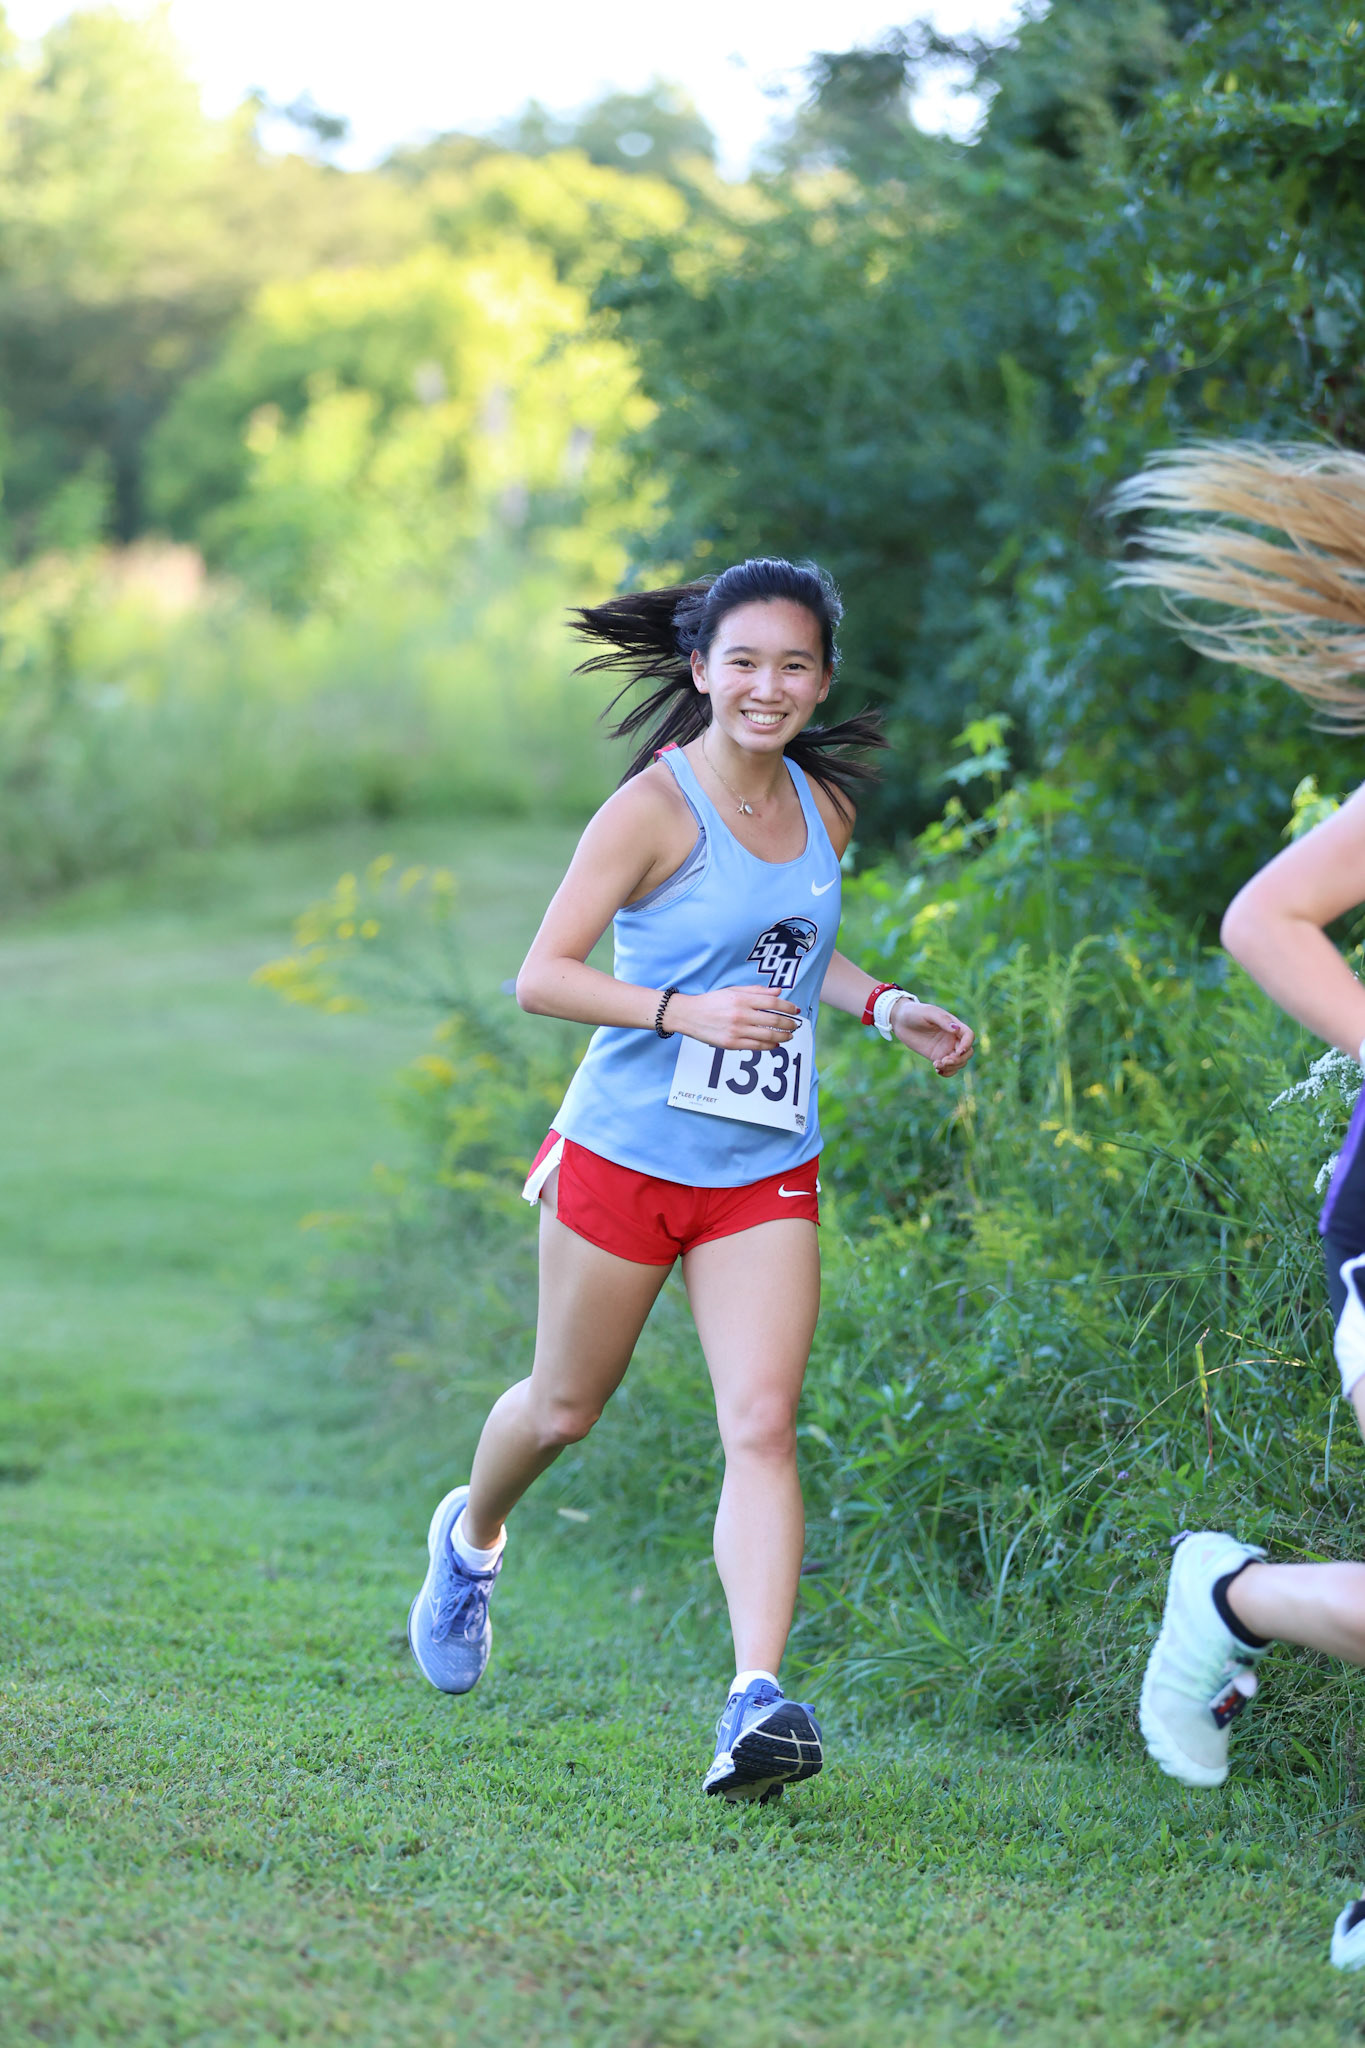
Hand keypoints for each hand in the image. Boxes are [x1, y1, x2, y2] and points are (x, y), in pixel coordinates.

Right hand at [669, 985, 800, 1050]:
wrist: (689, 1015)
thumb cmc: (711, 1001)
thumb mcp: (733, 990)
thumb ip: (756, 991)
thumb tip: (778, 992)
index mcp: (741, 999)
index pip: (772, 1003)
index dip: (787, 1007)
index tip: (795, 1010)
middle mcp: (741, 1015)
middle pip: (773, 1021)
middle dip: (789, 1024)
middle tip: (795, 1025)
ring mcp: (736, 1031)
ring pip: (767, 1036)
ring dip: (783, 1037)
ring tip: (789, 1036)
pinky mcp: (731, 1044)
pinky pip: (756, 1047)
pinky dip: (769, 1046)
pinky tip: (775, 1044)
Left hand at [892, 999, 974, 1076]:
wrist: (900, 1020)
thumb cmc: (915, 1012)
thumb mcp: (928, 1013)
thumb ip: (943, 1020)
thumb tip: (956, 1029)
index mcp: (954, 1025)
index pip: (969, 1036)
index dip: (967, 1045)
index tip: (958, 1051)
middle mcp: (952, 1038)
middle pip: (967, 1052)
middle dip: (959, 1060)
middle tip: (944, 1060)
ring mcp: (945, 1048)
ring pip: (959, 1062)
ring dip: (952, 1067)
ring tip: (936, 1065)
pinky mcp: (936, 1056)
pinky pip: (948, 1068)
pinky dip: (947, 1072)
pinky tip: (938, 1070)